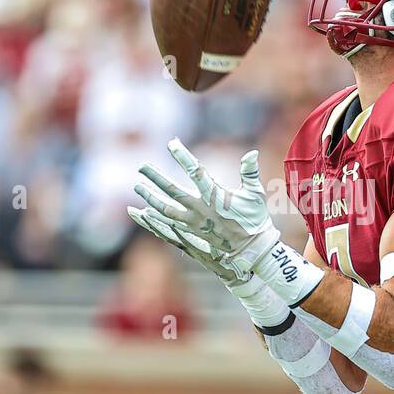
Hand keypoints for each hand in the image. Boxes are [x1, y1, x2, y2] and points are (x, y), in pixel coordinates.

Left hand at [134, 139, 281, 279]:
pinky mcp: (192, 233)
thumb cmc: (255, 219)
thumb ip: (250, 173)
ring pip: (166, 210)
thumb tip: (252, 153)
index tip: (172, 143)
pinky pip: (168, 225)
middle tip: (141, 166)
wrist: (251, 250)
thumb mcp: (255, 194)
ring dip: (150, 198)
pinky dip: (153, 220)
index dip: (183, 156)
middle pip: (173, 191)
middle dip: (156, 177)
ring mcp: (194, 223)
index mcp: (215, 196)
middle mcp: (201, 209)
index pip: (196, 172)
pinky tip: (142, 213)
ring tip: (138, 187)